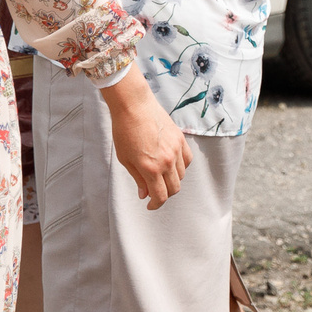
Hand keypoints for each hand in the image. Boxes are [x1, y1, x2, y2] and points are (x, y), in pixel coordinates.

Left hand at [101, 71, 194, 207]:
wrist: (134, 106)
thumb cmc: (124, 131)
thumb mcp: (125, 159)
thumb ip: (138, 178)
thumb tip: (144, 194)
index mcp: (150, 168)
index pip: (160, 195)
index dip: (156, 205)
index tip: (150, 205)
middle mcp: (167, 161)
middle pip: (174, 188)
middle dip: (164, 194)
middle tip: (155, 193)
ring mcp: (176, 150)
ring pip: (181, 175)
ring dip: (172, 180)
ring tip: (160, 176)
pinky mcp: (181, 140)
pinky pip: (187, 160)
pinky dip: (181, 167)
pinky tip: (171, 164)